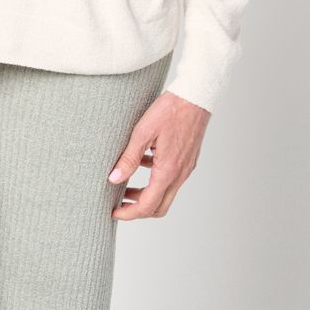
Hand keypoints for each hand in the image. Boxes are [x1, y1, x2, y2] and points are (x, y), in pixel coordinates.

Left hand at [106, 91, 208, 219]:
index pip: (148, 205)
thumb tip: (114, 179)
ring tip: (126, 187)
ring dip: (146, 195)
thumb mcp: (143, 132)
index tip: (114, 212)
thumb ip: (128, 158)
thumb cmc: (170, 110)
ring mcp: (186, 168)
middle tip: (119, 204)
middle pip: (159, 207)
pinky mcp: (187, 160)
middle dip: (138, 210)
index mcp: (168, 170)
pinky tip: (142, 163)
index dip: (129, 213)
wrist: (196, 96)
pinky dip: (155, 180)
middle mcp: (180, 174)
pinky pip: (171, 179)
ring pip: (165, 194)